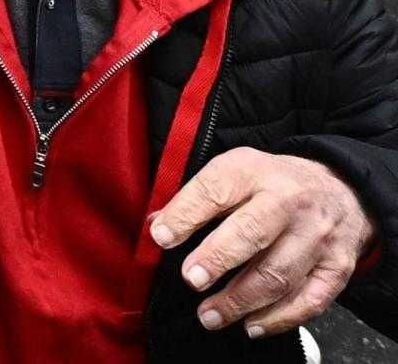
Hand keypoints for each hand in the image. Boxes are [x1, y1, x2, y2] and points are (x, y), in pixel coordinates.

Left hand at [152, 148, 376, 336]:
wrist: (339, 189)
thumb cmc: (273, 184)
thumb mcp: (233, 172)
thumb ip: (196, 198)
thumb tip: (157, 226)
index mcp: (253, 171)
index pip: (215, 190)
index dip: (185, 215)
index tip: (161, 237)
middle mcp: (290, 202)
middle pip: (253, 232)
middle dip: (218, 259)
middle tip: (191, 279)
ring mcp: (318, 236)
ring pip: (279, 274)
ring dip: (240, 300)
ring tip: (210, 315)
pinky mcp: (338, 267)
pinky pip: (310, 299)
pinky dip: (280, 318)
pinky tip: (251, 325)